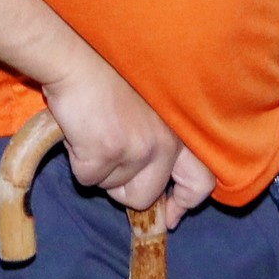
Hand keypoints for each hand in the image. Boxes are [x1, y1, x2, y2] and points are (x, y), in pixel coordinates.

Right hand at [41, 59, 213, 229]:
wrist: (77, 60)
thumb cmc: (108, 79)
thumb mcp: (151, 108)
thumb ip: (160, 141)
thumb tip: (155, 187)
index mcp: (180, 131)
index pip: (201, 182)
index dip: (184, 205)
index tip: (170, 217)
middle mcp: (166, 143)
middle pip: (147, 196)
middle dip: (125, 190)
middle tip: (109, 169)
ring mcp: (137, 149)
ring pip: (114, 189)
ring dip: (100, 171)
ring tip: (93, 135)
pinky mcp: (107, 152)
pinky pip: (88, 179)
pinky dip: (79, 163)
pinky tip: (80, 135)